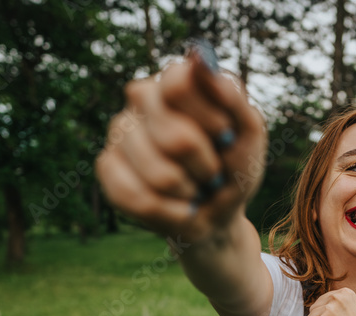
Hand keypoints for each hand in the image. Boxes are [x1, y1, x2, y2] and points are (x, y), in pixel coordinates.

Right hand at [95, 49, 266, 241]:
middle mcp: (142, 98)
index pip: (179, 86)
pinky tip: (178, 206)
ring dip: (191, 192)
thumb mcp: (249, 136)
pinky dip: (172, 213)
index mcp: (177, 80)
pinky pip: (138, 199)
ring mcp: (120, 130)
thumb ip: (233, 97)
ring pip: (160, 175)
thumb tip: (200, 61)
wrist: (217, 212)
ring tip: (195, 188)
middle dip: (206, 166)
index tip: (225, 134)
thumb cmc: (233, 167)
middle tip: (213, 171)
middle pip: (175, 139)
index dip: (210, 119)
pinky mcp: (106, 165)